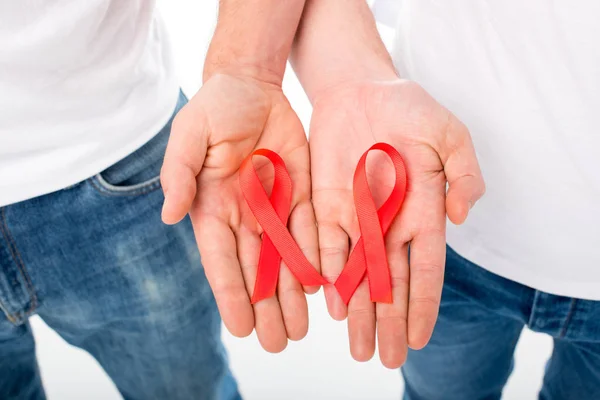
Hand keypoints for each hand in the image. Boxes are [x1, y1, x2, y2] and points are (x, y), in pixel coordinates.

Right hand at [160, 74, 319, 352]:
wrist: (251, 87)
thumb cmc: (213, 109)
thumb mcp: (189, 135)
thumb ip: (179, 174)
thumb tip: (169, 216)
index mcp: (212, 209)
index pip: (221, 261)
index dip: (231, 295)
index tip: (240, 329)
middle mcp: (244, 217)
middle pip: (256, 271)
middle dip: (267, 308)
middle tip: (280, 343)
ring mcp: (274, 208)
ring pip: (285, 260)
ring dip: (293, 295)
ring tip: (302, 330)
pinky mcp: (301, 194)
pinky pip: (309, 231)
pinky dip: (314, 259)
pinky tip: (322, 287)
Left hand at [309, 79, 484, 367]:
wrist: (359, 90)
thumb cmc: (410, 110)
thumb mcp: (449, 135)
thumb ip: (463, 174)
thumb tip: (463, 216)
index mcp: (423, 212)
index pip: (425, 269)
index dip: (423, 304)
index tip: (420, 338)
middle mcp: (389, 224)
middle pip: (390, 283)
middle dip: (388, 322)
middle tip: (386, 359)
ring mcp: (357, 217)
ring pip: (358, 274)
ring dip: (358, 312)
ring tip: (359, 348)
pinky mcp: (325, 206)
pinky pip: (327, 246)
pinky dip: (329, 274)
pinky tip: (331, 303)